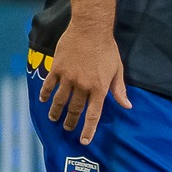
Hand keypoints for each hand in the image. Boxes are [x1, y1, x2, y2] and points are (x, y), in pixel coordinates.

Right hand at [39, 24, 130, 144]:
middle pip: (75, 109)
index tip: (84, 140)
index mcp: (100, 88)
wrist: (90, 30)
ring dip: (56, 112)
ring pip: (59, 100)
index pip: (93, 114)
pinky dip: (46, 95)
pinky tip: (44, 101)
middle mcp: (83, 86)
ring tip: (54, 119)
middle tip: (67, 128)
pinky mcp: (57, 69)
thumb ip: (119, 90)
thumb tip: (127, 106)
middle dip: (71, 121)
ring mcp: (68, 78)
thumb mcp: (118, 70)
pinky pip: (49, 85)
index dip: (88, 129)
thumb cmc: (107, 49)